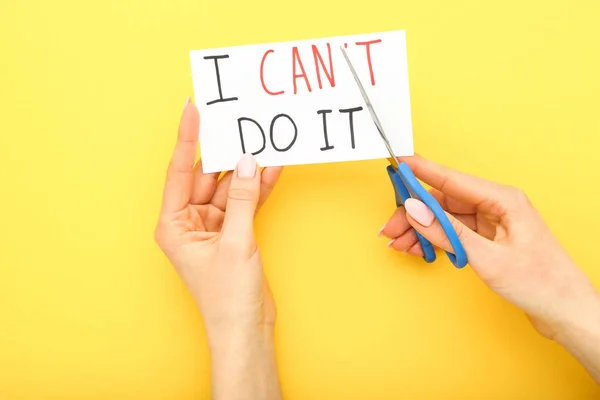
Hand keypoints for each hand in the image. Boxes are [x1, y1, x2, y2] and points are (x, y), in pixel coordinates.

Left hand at [154, 98, 282, 398]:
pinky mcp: (234, 233)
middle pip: (206, 176)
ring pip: (229, 187)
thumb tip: (247, 160)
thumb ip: (241, 198)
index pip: (178, 171)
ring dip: (245, 168)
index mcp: (174, 224)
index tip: (192, 109)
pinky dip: (258, 188)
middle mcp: (190, 221)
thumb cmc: (228, 296)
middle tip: (235, 119)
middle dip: (222, 151)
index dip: (186, 138)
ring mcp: (213, 226)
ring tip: (260, 138)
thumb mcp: (235, 241)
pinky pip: (245, 202)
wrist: (246, 329)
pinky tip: (273, 168)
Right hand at [380, 155, 599, 382]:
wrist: (565, 311)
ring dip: (421, 230)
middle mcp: (497, 206)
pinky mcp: (488, 240)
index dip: (423, 171)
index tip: (399, 163)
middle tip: (390, 227)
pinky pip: (453, 233)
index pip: (453, 179)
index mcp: (504, 200)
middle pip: (444, 201)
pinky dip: (434, 241)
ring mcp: (492, 223)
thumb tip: (416, 211)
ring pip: (445, 219)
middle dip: (414, 214)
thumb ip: (448, 233)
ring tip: (398, 244)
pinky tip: (418, 249)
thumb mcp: (488, 258)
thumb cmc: (540, 282)